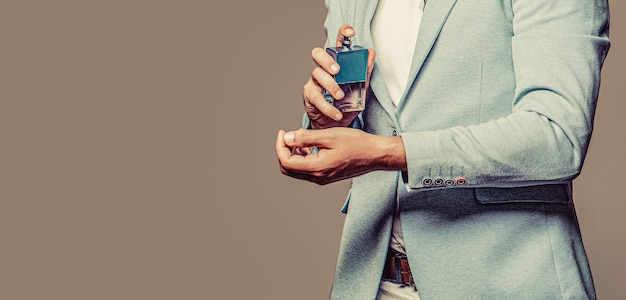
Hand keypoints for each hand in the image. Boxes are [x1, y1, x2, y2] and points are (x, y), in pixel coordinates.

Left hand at [275, 128, 405, 184]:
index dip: (280, 146)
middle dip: (284, 151)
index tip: (283, 132)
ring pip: (297, 170)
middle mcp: (318, 177)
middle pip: (288, 168)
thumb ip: (306, 138)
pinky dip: (303, 158)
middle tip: (287, 135)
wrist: (375, 154)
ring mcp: (322, 178)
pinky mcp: (327, 176)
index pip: (286, 161)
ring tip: (299, 138)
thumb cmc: (356, 143)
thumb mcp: (329, 136)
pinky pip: (307, 170)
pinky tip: (309, 145)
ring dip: (293, 154)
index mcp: (317, 168)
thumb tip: (287, 138)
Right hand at [304, 25, 375, 128]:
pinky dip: (328, 107)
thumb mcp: (360, 88)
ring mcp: (314, 81)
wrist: (335, 125)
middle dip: (327, 60)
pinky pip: (316, 97)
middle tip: (337, 70)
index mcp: (336, 64)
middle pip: (318, 54)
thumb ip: (364, 72)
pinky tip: (337, 113)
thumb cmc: (346, 103)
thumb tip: (371, 54)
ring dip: (330, 85)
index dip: (342, 35)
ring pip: (317, 74)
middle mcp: (323, 69)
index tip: (350, 32)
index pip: (337, 45)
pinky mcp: (309, 96)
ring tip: (340, 96)